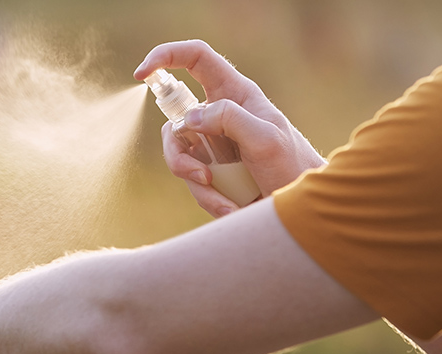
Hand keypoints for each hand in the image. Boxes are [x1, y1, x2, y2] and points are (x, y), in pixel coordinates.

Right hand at [134, 40, 325, 216]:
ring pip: (178, 154)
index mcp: (236, 94)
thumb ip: (229, 119)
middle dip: (178, 154)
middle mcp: (219, 114)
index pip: (196, 59)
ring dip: (197, 183)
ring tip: (227, 201)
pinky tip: (232, 207)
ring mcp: (212, 143)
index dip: (166, 56)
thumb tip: (189, 118)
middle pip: (174, 120)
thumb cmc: (292, 166)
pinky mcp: (210, 168)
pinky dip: (208, 198)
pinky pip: (191, 180)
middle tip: (201, 175)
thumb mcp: (265, 139)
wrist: (299, 209)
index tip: (141, 73)